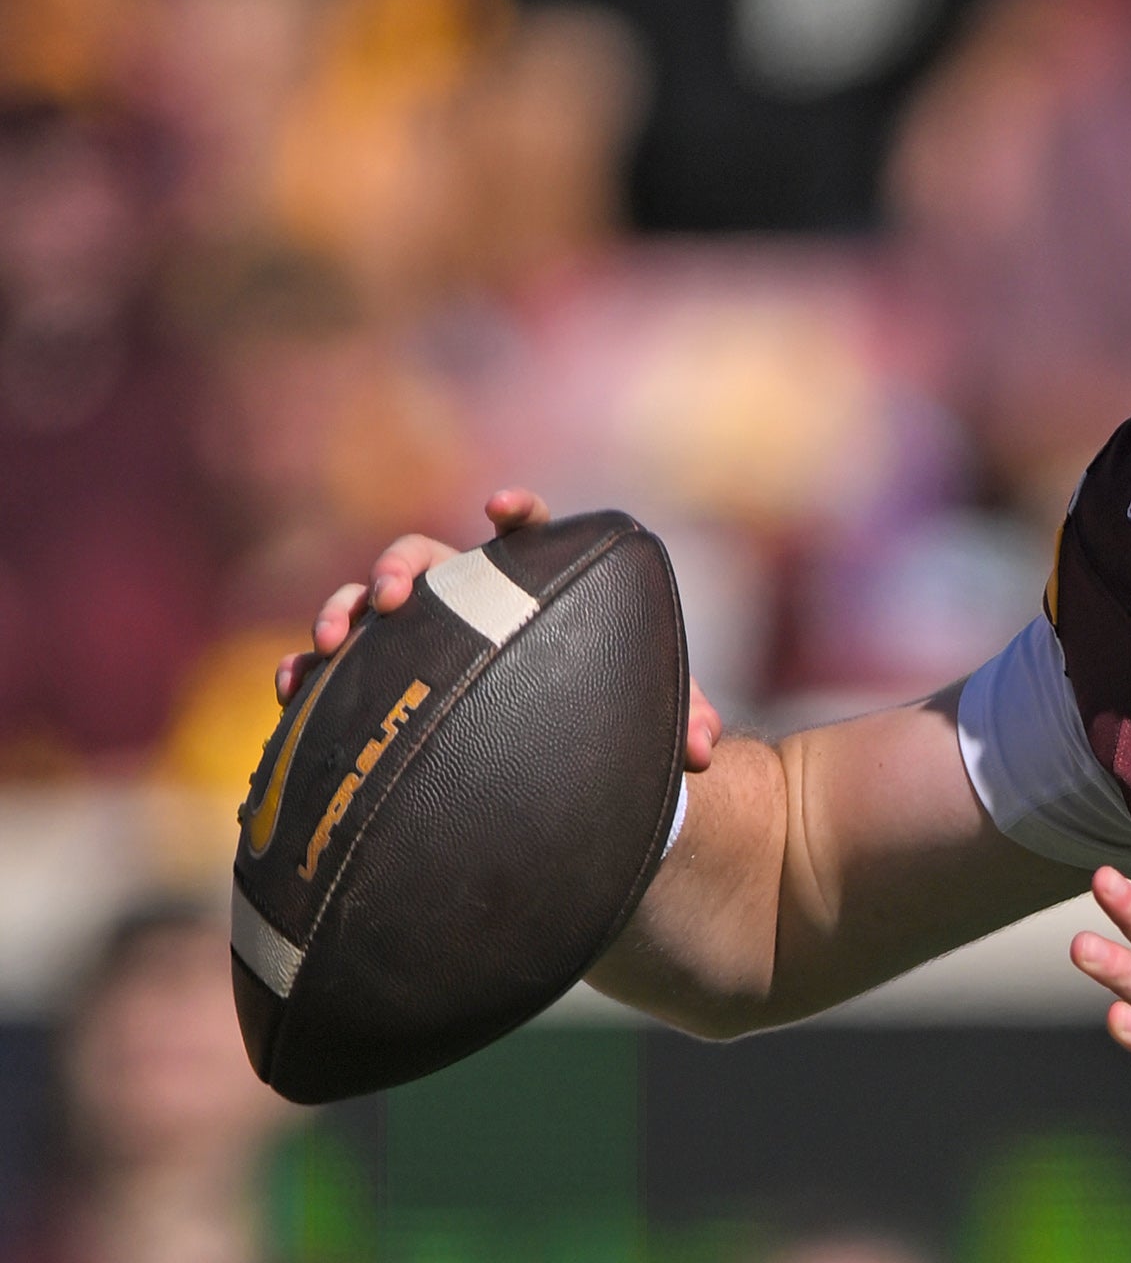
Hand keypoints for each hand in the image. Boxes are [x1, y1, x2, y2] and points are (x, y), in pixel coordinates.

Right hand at [275, 489, 721, 771]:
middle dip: (403, 565)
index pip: (528, 534)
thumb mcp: (647, 711)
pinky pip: (334, 669)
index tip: (503, 510)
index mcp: (533, 584)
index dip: (517, 513)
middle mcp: (467, 596)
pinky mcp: (381, 678)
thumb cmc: (606, 708)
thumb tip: (707, 752)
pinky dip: (309, 673)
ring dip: (343, 610)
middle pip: (427, 556)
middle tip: (397, 594)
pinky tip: (292, 690)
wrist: (561, 751)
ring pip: (367, 604)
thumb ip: (683, 717)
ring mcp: (417, 634)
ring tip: (333, 641)